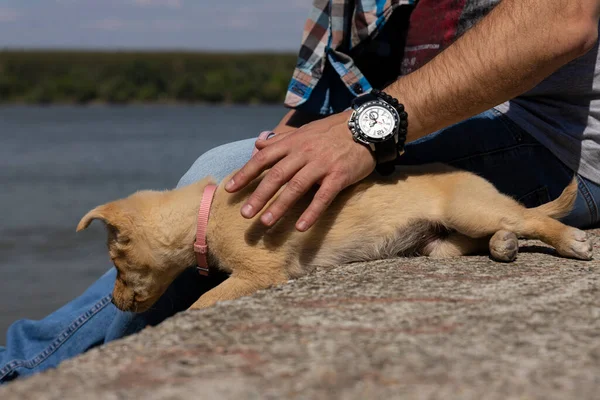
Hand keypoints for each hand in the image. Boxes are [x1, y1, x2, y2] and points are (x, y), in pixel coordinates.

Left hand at [225, 110, 375, 231]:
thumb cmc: (333, 131)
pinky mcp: (339, 176)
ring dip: (280, 206)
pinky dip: (311, 212)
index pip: (264, 158)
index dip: (245, 174)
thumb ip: (281, 139)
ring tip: (265, 222)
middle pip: (276, 176)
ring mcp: (322, 165)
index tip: (229, 189)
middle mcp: (304, 153)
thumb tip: (257, 144)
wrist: (367, 127)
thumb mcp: (304, 131)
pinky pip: (323, 197)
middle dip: (258, 195)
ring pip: (296, 187)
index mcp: (293, 142)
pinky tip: (301, 227)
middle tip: (245, 214)